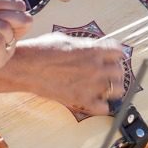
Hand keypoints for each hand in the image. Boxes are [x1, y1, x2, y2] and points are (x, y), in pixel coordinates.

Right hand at [7, 31, 128, 116]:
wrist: (26, 67)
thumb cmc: (41, 51)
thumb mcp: (66, 40)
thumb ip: (83, 46)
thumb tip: (90, 48)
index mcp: (93, 50)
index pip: (119, 52)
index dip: (115, 55)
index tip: (113, 58)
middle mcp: (96, 67)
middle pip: (120, 71)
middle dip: (115, 72)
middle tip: (109, 74)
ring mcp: (90, 85)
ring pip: (117, 90)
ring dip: (113, 89)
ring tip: (106, 89)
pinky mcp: (81, 101)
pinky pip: (104, 108)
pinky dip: (102, 106)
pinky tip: (96, 102)